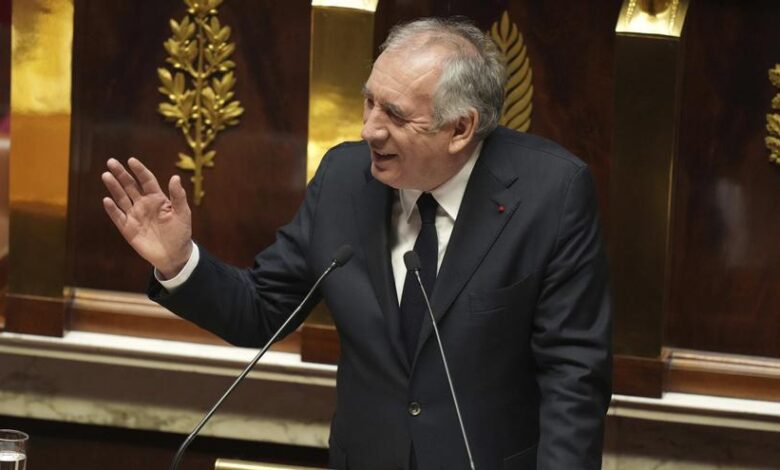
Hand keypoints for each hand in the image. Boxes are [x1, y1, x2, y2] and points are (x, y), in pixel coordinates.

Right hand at [101, 158, 192, 278]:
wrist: (174, 255)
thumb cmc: (180, 232)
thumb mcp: (183, 213)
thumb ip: (178, 196)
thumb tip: (175, 177)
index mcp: (157, 198)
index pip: (146, 180)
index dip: (139, 170)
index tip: (131, 161)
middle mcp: (143, 204)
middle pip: (130, 186)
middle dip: (121, 174)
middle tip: (111, 162)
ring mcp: (134, 215)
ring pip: (121, 198)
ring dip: (114, 187)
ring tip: (106, 175)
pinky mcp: (128, 228)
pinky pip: (118, 217)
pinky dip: (112, 209)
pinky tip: (107, 200)